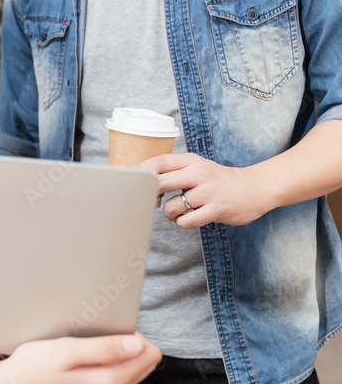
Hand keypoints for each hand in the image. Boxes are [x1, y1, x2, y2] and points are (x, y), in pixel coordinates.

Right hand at [0, 334, 160, 383]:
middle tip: (95, 337)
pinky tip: (84, 356)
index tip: (107, 329)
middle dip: (127, 343)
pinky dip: (109, 361)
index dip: (132, 334)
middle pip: (145, 362)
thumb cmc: (33, 366)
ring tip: (86, 347)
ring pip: (133, 368)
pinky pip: (120, 374)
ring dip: (117, 352)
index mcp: (109, 383)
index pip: (148, 354)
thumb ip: (105, 348)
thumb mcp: (67, 350)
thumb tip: (138, 344)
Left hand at [141, 153, 273, 227]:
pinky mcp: (216, 209)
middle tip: (149, 201)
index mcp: (192, 161)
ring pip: (171, 207)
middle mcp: (199, 173)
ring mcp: (208, 192)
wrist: (256, 188)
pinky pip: (186, 221)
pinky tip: (191, 217)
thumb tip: (141, 179)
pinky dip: (184, 222)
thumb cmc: (219, 180)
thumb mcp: (198, 167)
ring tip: (180, 210)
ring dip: (170, 214)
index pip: (159, 162)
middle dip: (148, 194)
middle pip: (159, 183)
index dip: (140, 171)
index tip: (127, 180)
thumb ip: (174, 171)